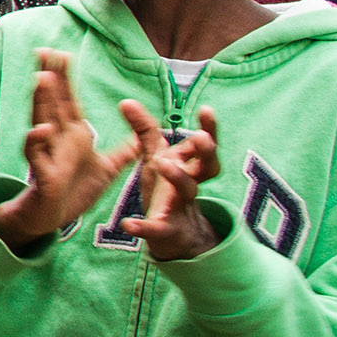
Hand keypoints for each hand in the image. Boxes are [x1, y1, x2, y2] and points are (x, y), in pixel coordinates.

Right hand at [0, 50, 137, 247]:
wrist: (53, 219)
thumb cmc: (74, 191)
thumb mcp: (106, 169)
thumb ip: (123, 152)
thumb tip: (142, 138)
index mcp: (74, 136)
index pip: (69, 101)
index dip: (66, 78)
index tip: (64, 53)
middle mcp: (58, 140)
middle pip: (53, 103)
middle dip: (50, 78)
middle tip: (45, 51)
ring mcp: (48, 156)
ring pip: (42, 122)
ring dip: (41, 101)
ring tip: (41, 78)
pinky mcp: (44, 176)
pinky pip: (38, 157)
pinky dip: (37, 143)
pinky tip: (41, 129)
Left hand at [115, 100, 222, 262]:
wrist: (175, 235)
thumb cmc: (167, 188)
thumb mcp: (157, 157)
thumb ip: (145, 130)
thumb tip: (126, 100)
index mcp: (189, 166)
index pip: (204, 146)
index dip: (209, 129)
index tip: (207, 109)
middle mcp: (190, 185)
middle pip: (207, 168)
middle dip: (206, 152)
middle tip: (201, 138)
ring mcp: (180, 207)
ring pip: (187, 192)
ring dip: (178, 177)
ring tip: (163, 164)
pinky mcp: (165, 230)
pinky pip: (156, 228)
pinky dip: (143, 227)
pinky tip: (128, 224)